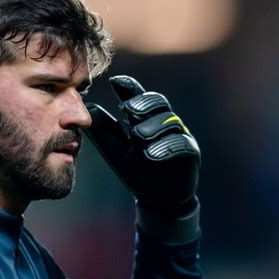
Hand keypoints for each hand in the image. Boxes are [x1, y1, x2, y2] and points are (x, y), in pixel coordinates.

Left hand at [84, 75, 199, 216]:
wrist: (155, 196)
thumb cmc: (134, 168)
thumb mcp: (114, 147)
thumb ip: (104, 128)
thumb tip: (88, 106)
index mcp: (144, 118)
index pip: (138, 96)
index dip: (129, 87)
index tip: (115, 81)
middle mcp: (164, 122)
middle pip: (158, 102)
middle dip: (143, 103)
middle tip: (128, 109)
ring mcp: (179, 135)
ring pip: (170, 121)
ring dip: (153, 126)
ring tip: (138, 136)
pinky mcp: (191, 153)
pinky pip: (183, 144)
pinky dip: (167, 147)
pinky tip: (152, 154)